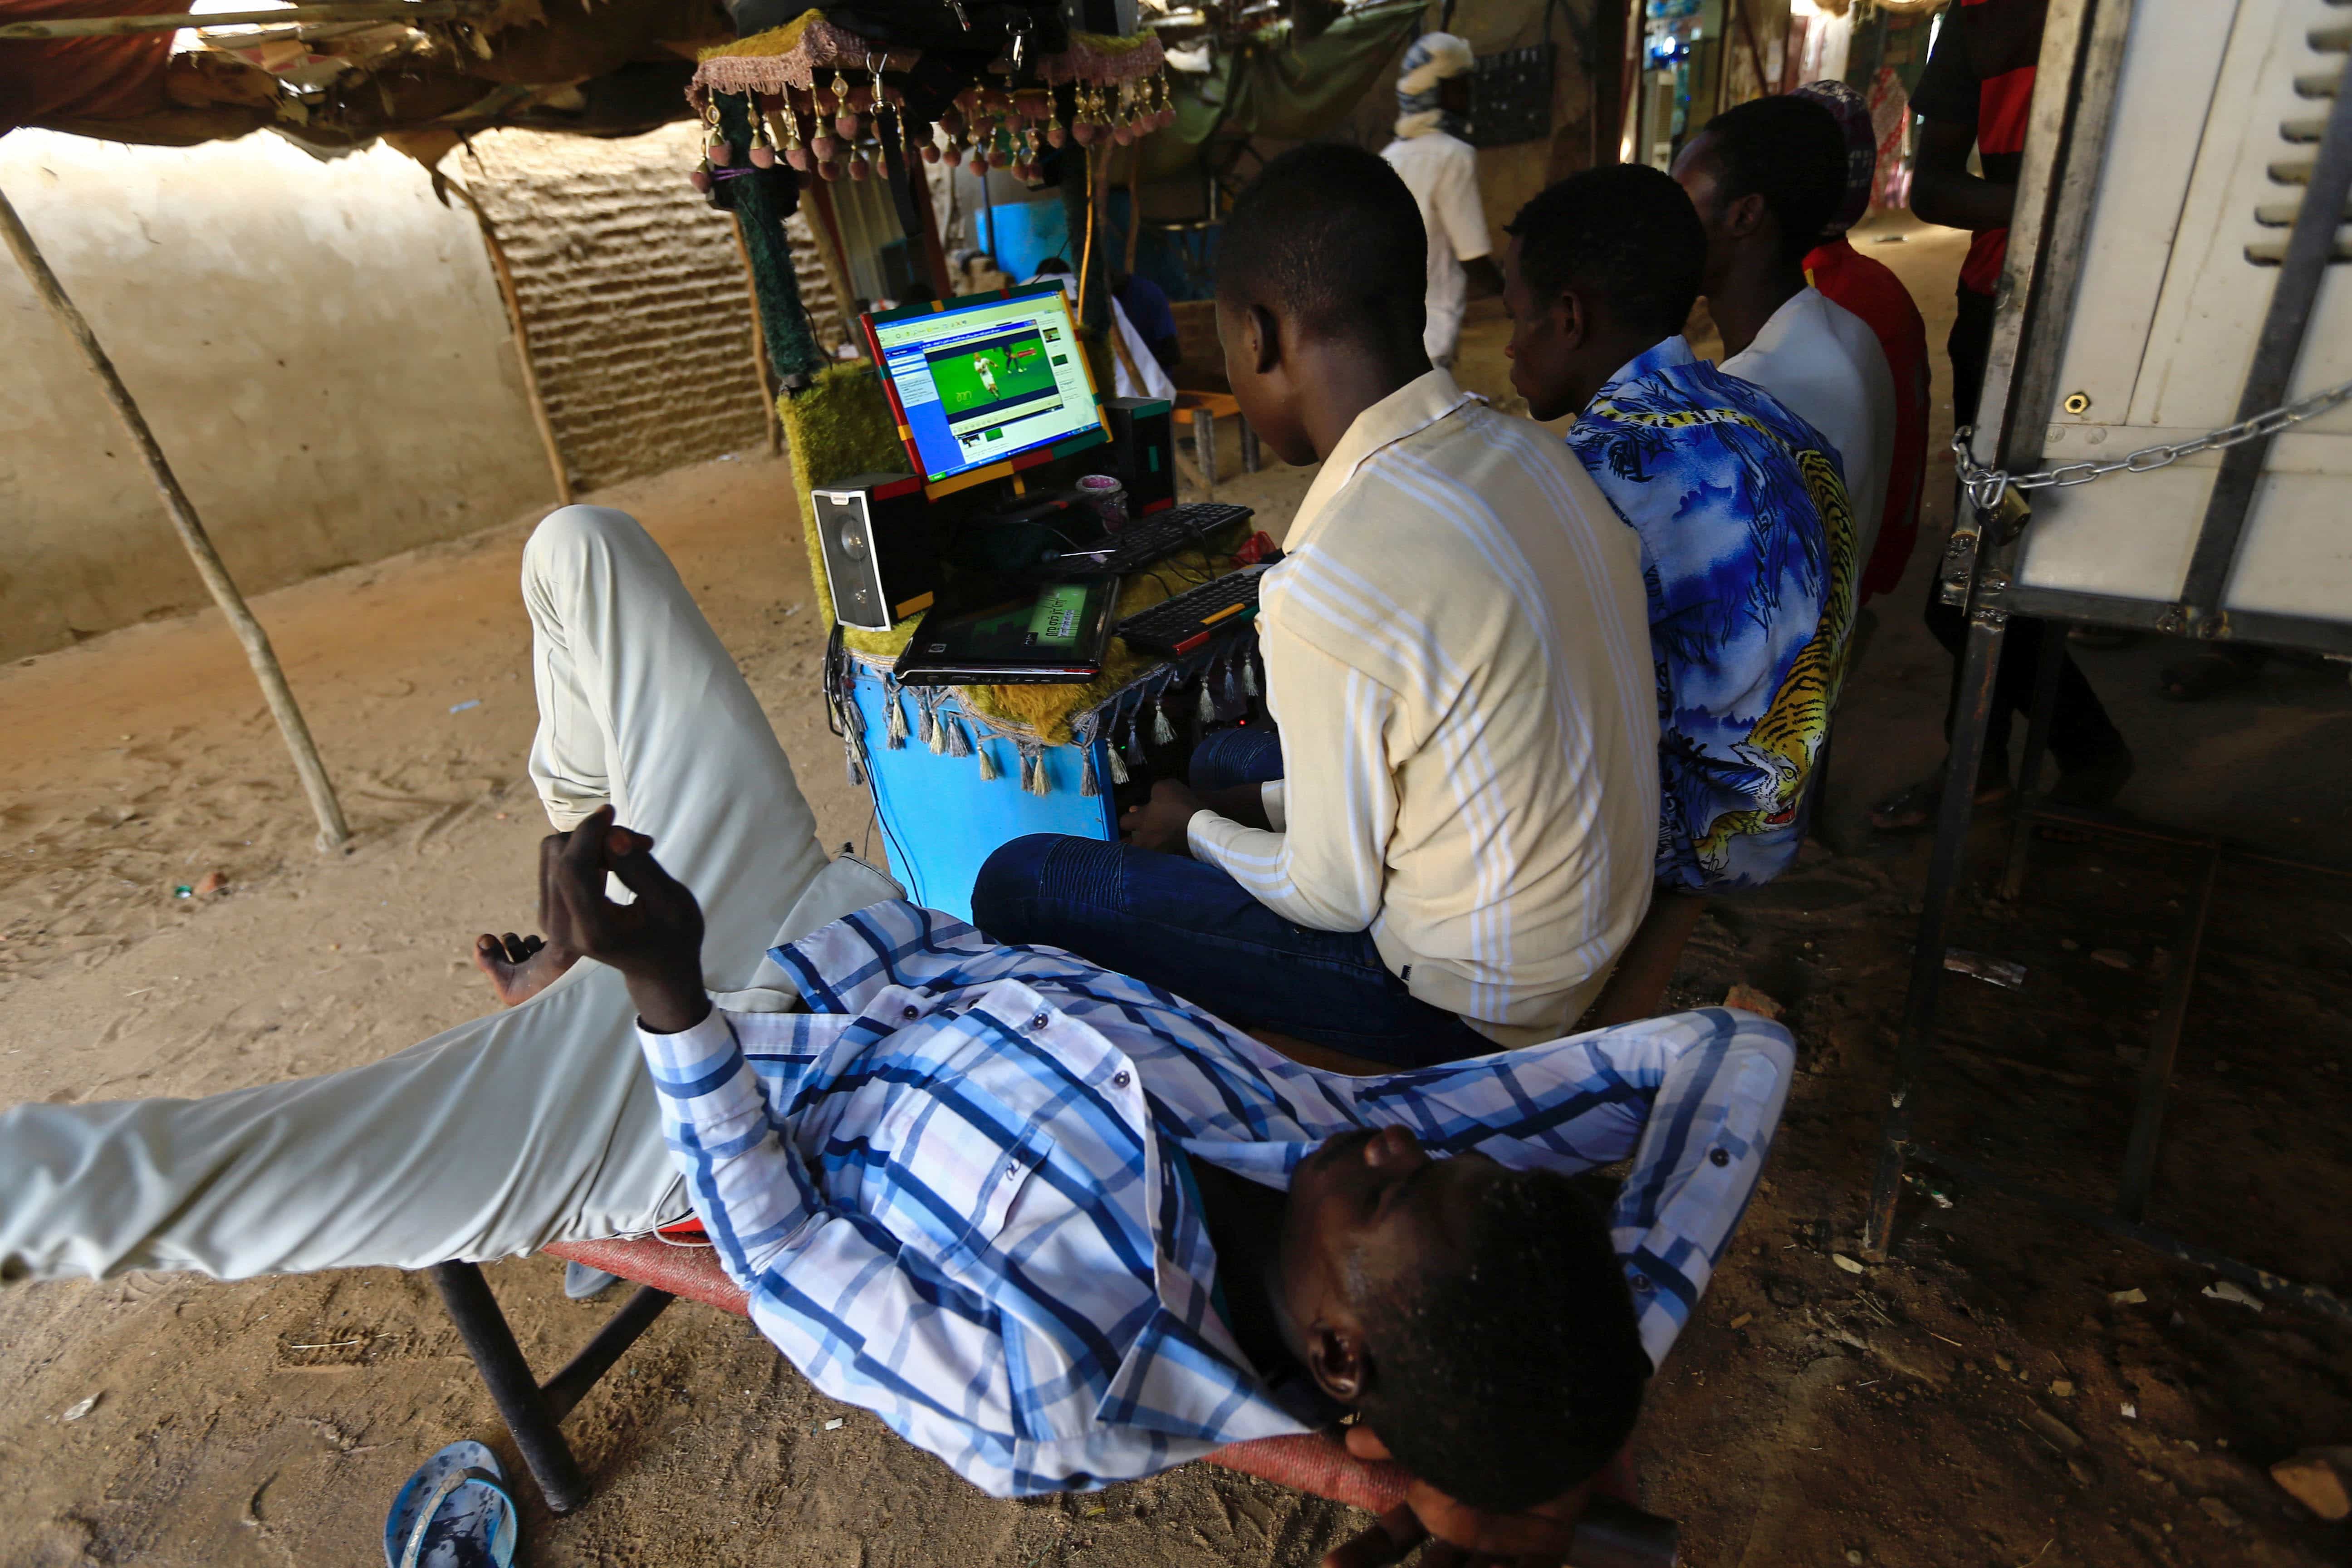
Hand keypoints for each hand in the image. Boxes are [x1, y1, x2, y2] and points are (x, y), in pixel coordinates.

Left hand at [539, 804, 708, 1032]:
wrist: (657, 969)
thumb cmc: (673, 936)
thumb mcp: (672, 902)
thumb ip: (640, 868)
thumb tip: (612, 834)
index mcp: (594, 932)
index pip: (572, 869)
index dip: (587, 832)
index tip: (612, 811)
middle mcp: (563, 931)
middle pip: (557, 855)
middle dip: (595, 836)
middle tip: (638, 843)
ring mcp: (551, 924)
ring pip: (552, 854)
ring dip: (589, 843)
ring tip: (628, 854)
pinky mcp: (549, 913)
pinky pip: (554, 863)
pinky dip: (581, 853)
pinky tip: (610, 865)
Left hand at [1120, 778, 1207, 854]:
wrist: (1202, 826)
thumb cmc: (1179, 805)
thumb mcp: (1164, 788)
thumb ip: (1154, 792)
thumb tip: (1152, 800)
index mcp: (1141, 821)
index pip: (1124, 821)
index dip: (1128, 816)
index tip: (1134, 813)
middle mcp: (1146, 839)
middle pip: (1130, 846)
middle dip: (1130, 841)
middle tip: (1135, 837)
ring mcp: (1160, 851)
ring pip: (1147, 852)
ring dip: (1148, 846)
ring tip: (1154, 842)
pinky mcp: (1175, 858)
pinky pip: (1165, 856)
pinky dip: (1166, 850)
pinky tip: (1171, 845)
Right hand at [1322, 1426, 1596, 1567]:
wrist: (1550, 1399)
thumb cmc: (1485, 1413)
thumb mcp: (1435, 1428)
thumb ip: (1397, 1438)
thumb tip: (1354, 1441)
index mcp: (1432, 1504)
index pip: (1390, 1539)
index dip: (1360, 1556)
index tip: (1327, 1564)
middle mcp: (1464, 1530)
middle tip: (1356, 1566)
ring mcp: (1503, 1543)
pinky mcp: (1545, 1546)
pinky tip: (1494, 1566)